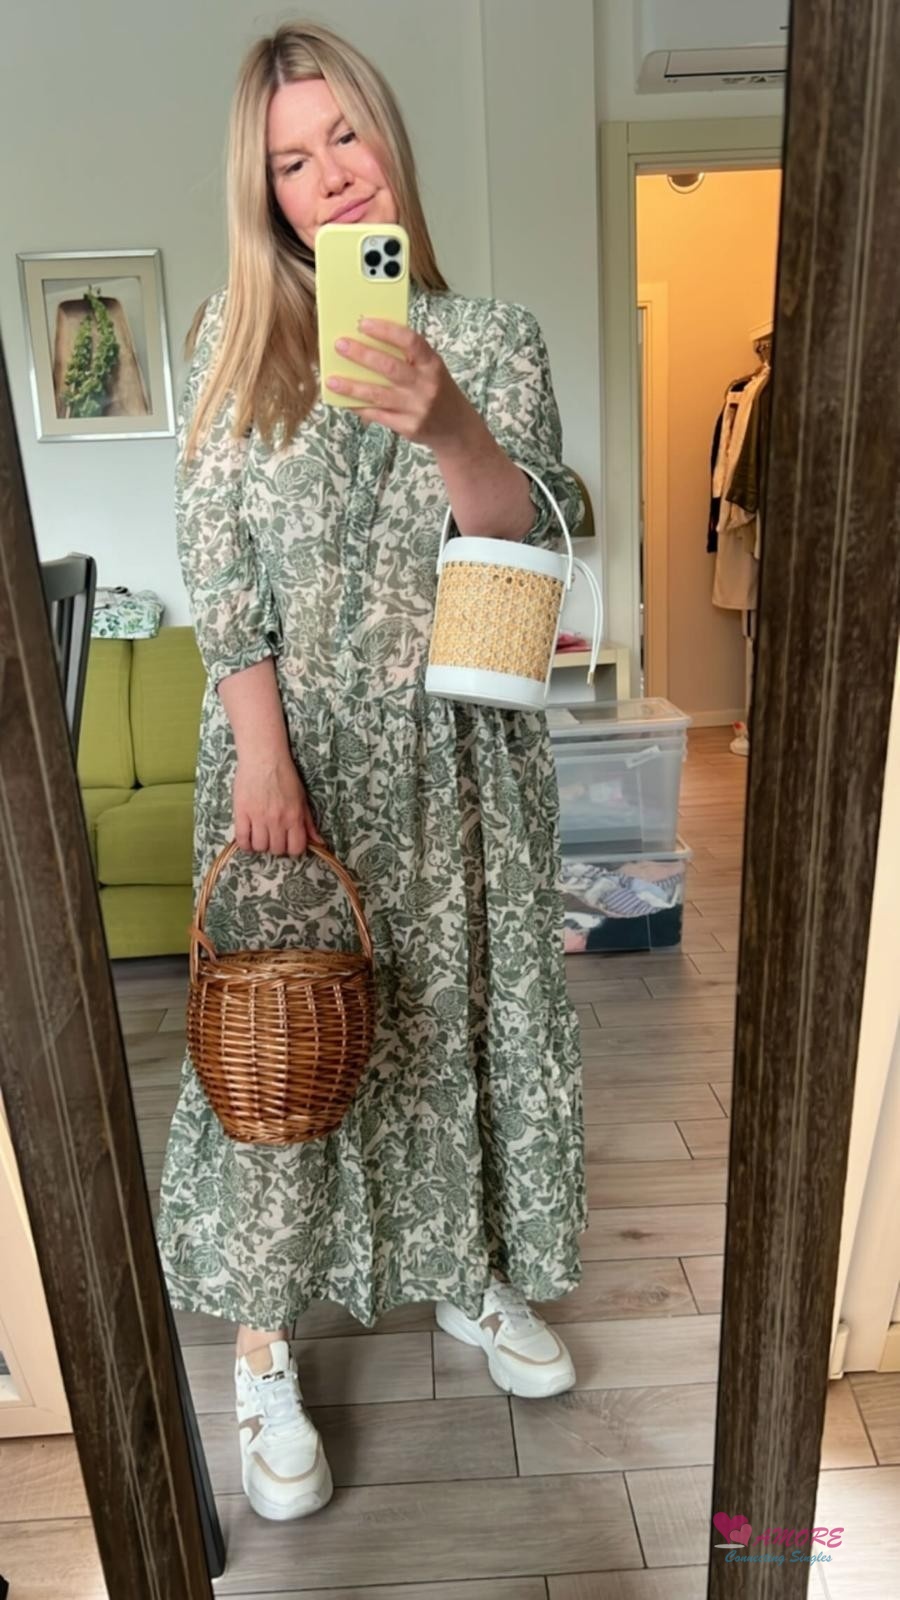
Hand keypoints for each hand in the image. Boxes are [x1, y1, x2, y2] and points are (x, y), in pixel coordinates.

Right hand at [233, 751, 324, 856]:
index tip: (288, 842)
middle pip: (277, 850)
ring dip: (261, 845)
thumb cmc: (285, 776)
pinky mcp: (242, 813)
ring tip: (261, 835)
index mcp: (294, 816)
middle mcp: (277, 820)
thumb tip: (318, 842)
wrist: (264, 758)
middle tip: (273, 836)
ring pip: (260, 847)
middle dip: (276, 846)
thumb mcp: (302, 799)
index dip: (292, 849)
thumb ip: (308, 823)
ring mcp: (258, 817)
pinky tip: (248, 839)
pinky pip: (242, 839)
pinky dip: (245, 844)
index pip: (296, 848)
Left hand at [325, 318, 475, 449]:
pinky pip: (378, 415)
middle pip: (389, 367)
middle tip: (340, 345)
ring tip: (332, 379)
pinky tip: (344, 400)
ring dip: (352, 387)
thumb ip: (409, 357)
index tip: (363, 323)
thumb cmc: (439, 392)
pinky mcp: (408, 427)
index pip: (411, 341)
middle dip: (362, 355)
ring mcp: (416, 408)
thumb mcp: (432, 370)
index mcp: (433, 365)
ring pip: (378, 395)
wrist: (457, 429)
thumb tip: (370, 342)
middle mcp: (426, 386)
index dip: (386, 331)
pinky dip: (359, 407)